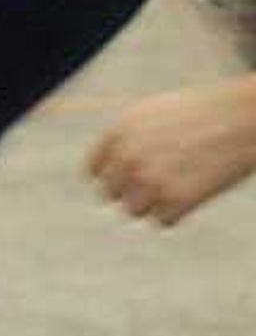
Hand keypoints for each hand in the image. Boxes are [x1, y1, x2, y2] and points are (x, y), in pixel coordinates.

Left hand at [89, 82, 255, 227]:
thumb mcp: (153, 115)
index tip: (128, 181)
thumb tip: (117, 170)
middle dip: (132, 191)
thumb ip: (128, 140)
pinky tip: (192, 194)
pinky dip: (176, 213)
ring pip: (134, 210)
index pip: (94, 171)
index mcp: (118, 132)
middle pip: (112, 194)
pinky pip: (163, 220)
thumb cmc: (203, 114)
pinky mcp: (177, 199)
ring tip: (176, 187)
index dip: (113, 177)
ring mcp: (150, 179)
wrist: (241, 119)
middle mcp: (127, 156)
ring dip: (153, 204)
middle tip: (158, 185)